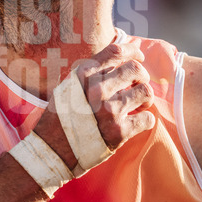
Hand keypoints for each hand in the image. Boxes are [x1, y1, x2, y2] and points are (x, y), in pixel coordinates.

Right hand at [35, 41, 155, 169]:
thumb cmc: (61, 118)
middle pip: (136, 69)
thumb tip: (117, 59)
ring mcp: (109, 110)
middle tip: (138, 85)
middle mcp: (97, 89)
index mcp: (84, 74)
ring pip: (145, 91)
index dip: (133, 51)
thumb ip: (90, 73)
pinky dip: (146, 120)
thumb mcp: (68, 86)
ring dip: (145, 98)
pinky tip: (138, 122)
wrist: (53, 151)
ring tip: (139, 104)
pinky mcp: (119, 131)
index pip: (117, 51)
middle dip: (142, 76)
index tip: (139, 57)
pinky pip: (148, 118)